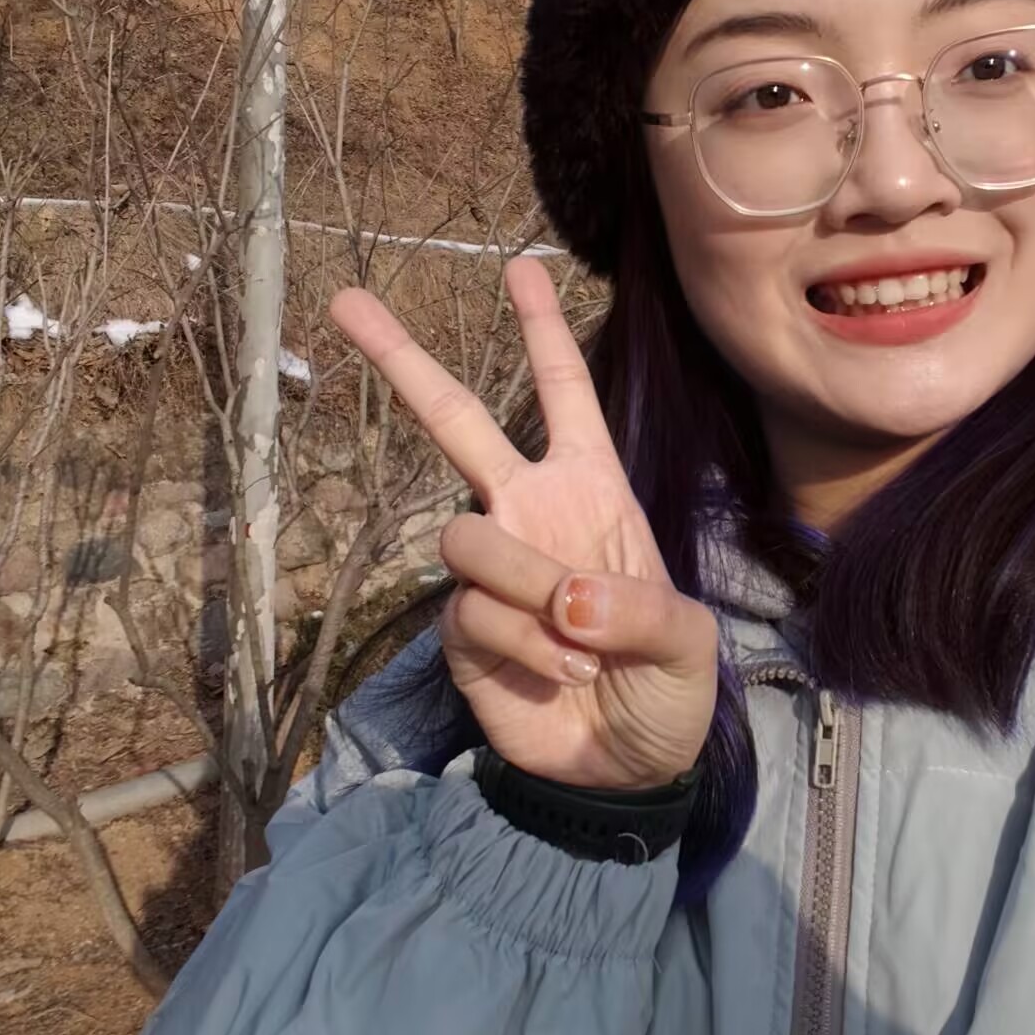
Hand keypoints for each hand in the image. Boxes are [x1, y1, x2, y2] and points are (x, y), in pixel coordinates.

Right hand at [329, 259, 717, 788]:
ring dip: (526, 585)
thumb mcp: (689, 644)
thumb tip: (566, 598)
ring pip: (466, 537)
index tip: (520, 266)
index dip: (543, 332)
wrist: (628, 768)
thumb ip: (641, 611)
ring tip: (579, 640)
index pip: (565, 395)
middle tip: (344, 300)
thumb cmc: (667, 687)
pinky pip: (473, 614)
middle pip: (455, 422)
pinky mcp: (461, 631)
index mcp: (593, 490)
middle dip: (403, 360)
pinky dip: (526, 648)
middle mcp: (531, 513)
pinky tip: (563, 675)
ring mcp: (491, 570)